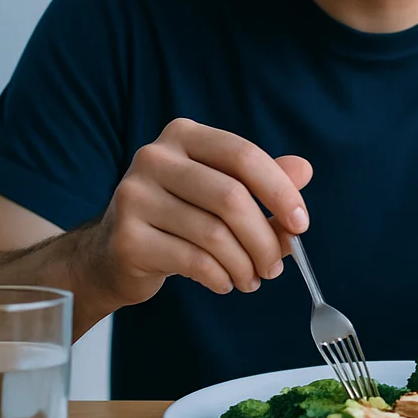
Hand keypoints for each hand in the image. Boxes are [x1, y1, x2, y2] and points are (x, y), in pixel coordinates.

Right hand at [85, 118, 310, 306]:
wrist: (113, 253)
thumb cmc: (179, 217)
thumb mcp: (221, 190)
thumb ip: (262, 181)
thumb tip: (304, 170)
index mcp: (183, 135)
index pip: (242, 155)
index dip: (279, 190)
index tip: (301, 224)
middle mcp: (154, 158)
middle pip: (230, 197)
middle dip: (265, 238)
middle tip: (276, 265)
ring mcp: (135, 197)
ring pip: (214, 235)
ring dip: (245, 265)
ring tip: (251, 278)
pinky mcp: (128, 238)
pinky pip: (193, 261)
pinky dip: (221, 277)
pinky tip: (225, 282)